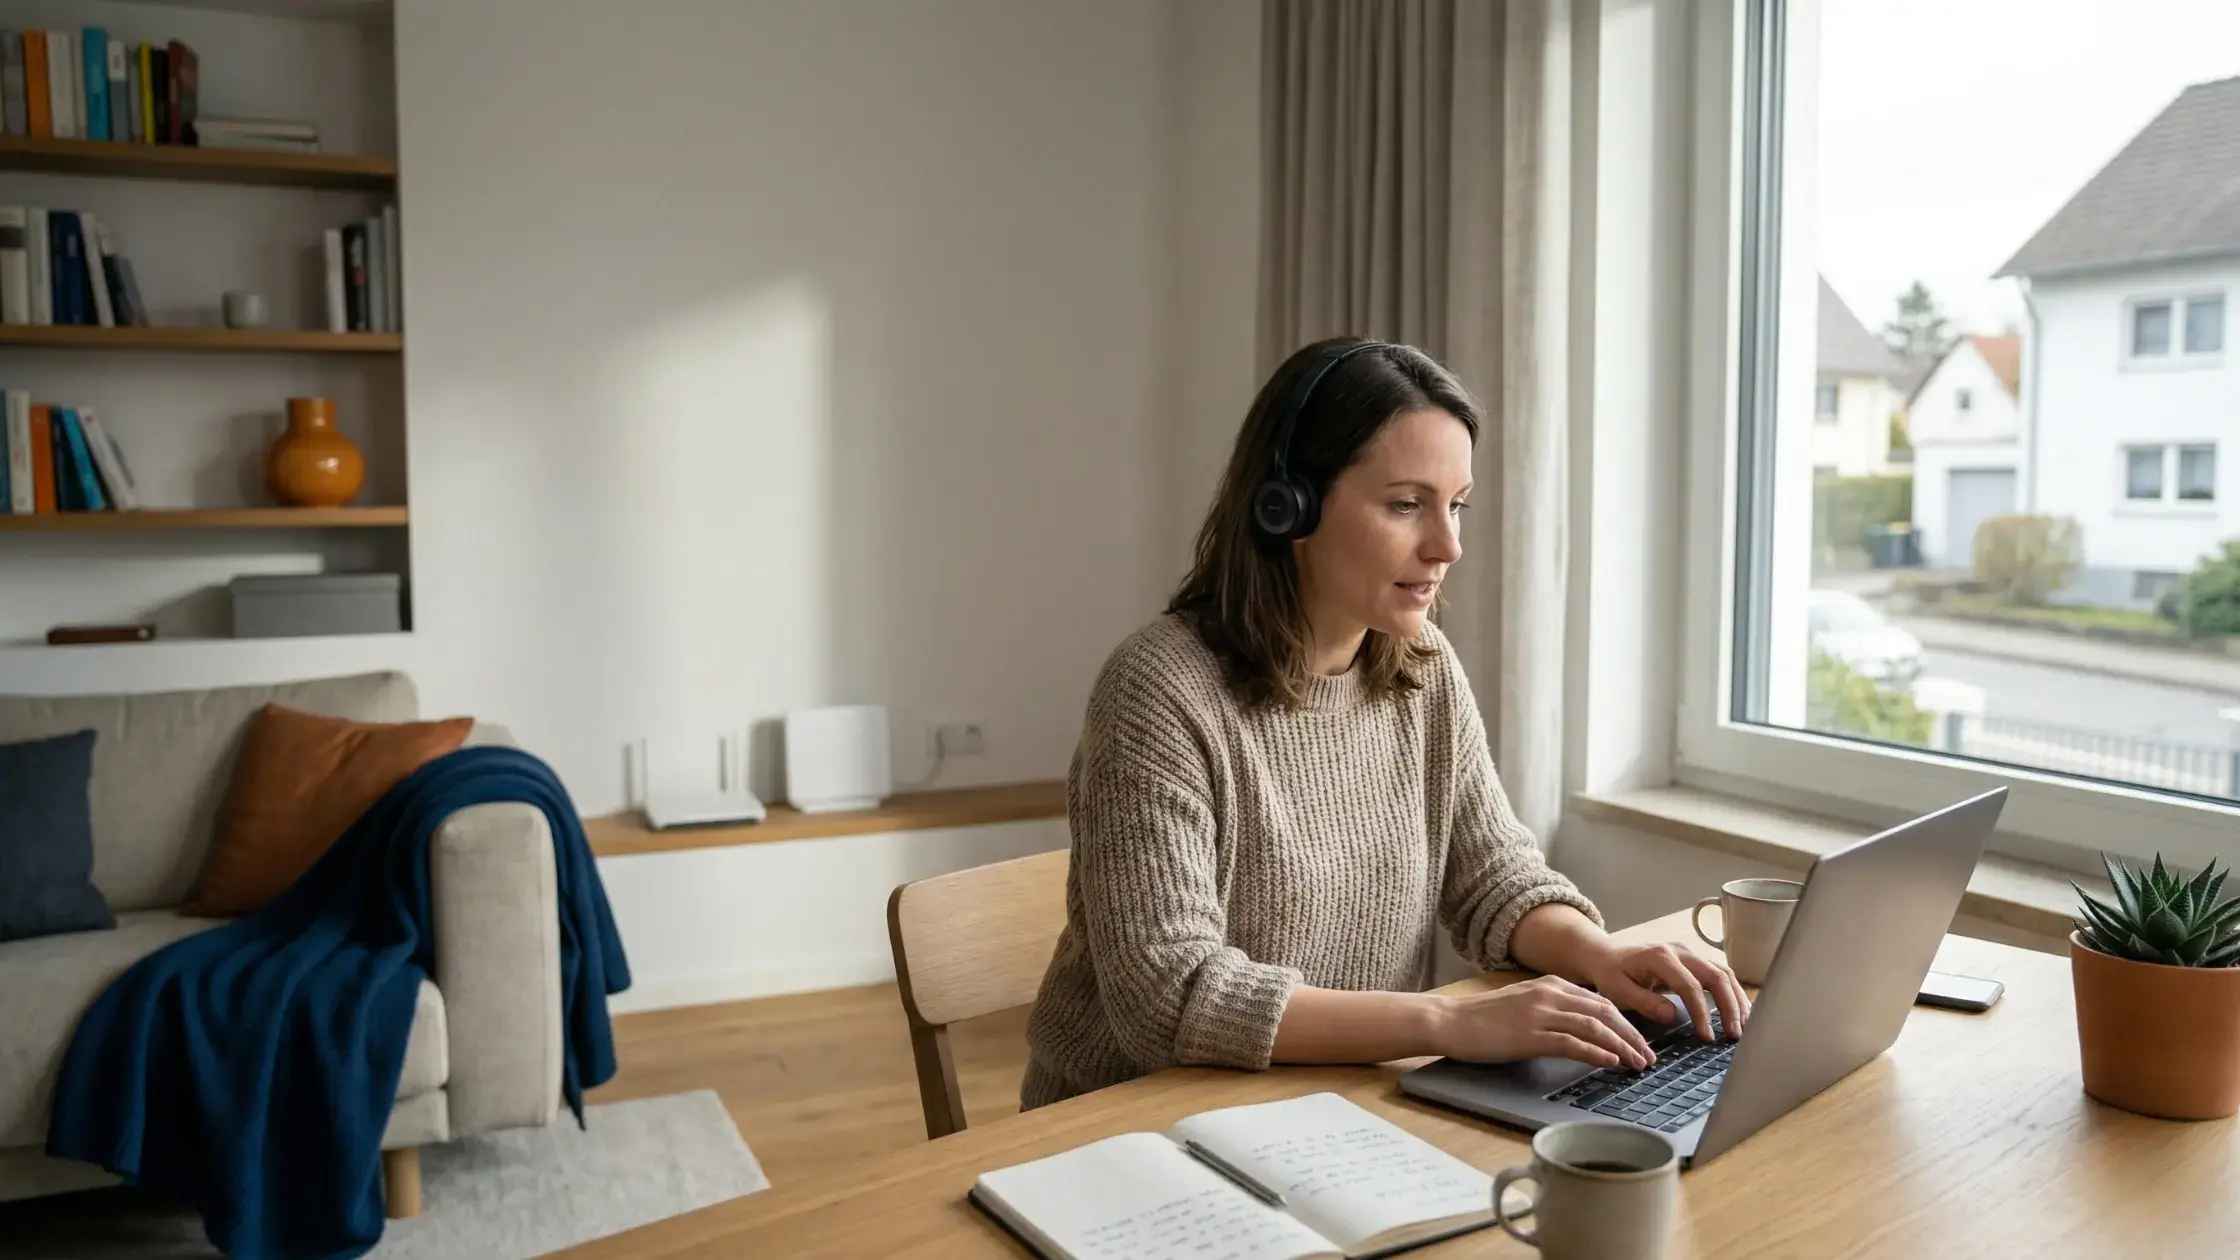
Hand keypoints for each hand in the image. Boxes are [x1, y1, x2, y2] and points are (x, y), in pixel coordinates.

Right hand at [1429, 976, 1655, 1070]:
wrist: (1451, 1021)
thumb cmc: (1484, 1018)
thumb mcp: (1525, 1004)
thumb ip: (1553, 1010)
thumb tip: (1583, 1029)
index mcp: (1552, 985)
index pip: (1601, 1002)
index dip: (1626, 1023)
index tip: (1640, 1042)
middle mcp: (1551, 994)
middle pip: (1605, 1013)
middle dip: (1632, 1035)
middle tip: (1649, 1056)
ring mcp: (1541, 1014)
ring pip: (1594, 1027)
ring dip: (1622, 1046)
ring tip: (1638, 1063)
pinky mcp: (1531, 1035)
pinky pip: (1573, 1043)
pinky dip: (1596, 1053)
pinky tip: (1611, 1062)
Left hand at [1580, 939, 1749, 1042]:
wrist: (1606, 956)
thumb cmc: (1611, 974)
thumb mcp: (1618, 990)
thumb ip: (1644, 1002)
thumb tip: (1673, 1015)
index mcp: (1660, 956)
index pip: (1690, 985)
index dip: (1702, 1012)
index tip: (1707, 1036)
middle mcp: (1679, 950)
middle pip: (1716, 975)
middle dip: (1729, 1006)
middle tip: (1734, 1035)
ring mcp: (1689, 954)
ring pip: (1723, 973)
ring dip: (1736, 1000)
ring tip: (1743, 1027)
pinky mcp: (1694, 961)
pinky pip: (1719, 974)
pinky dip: (1732, 993)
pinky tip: (1739, 1013)